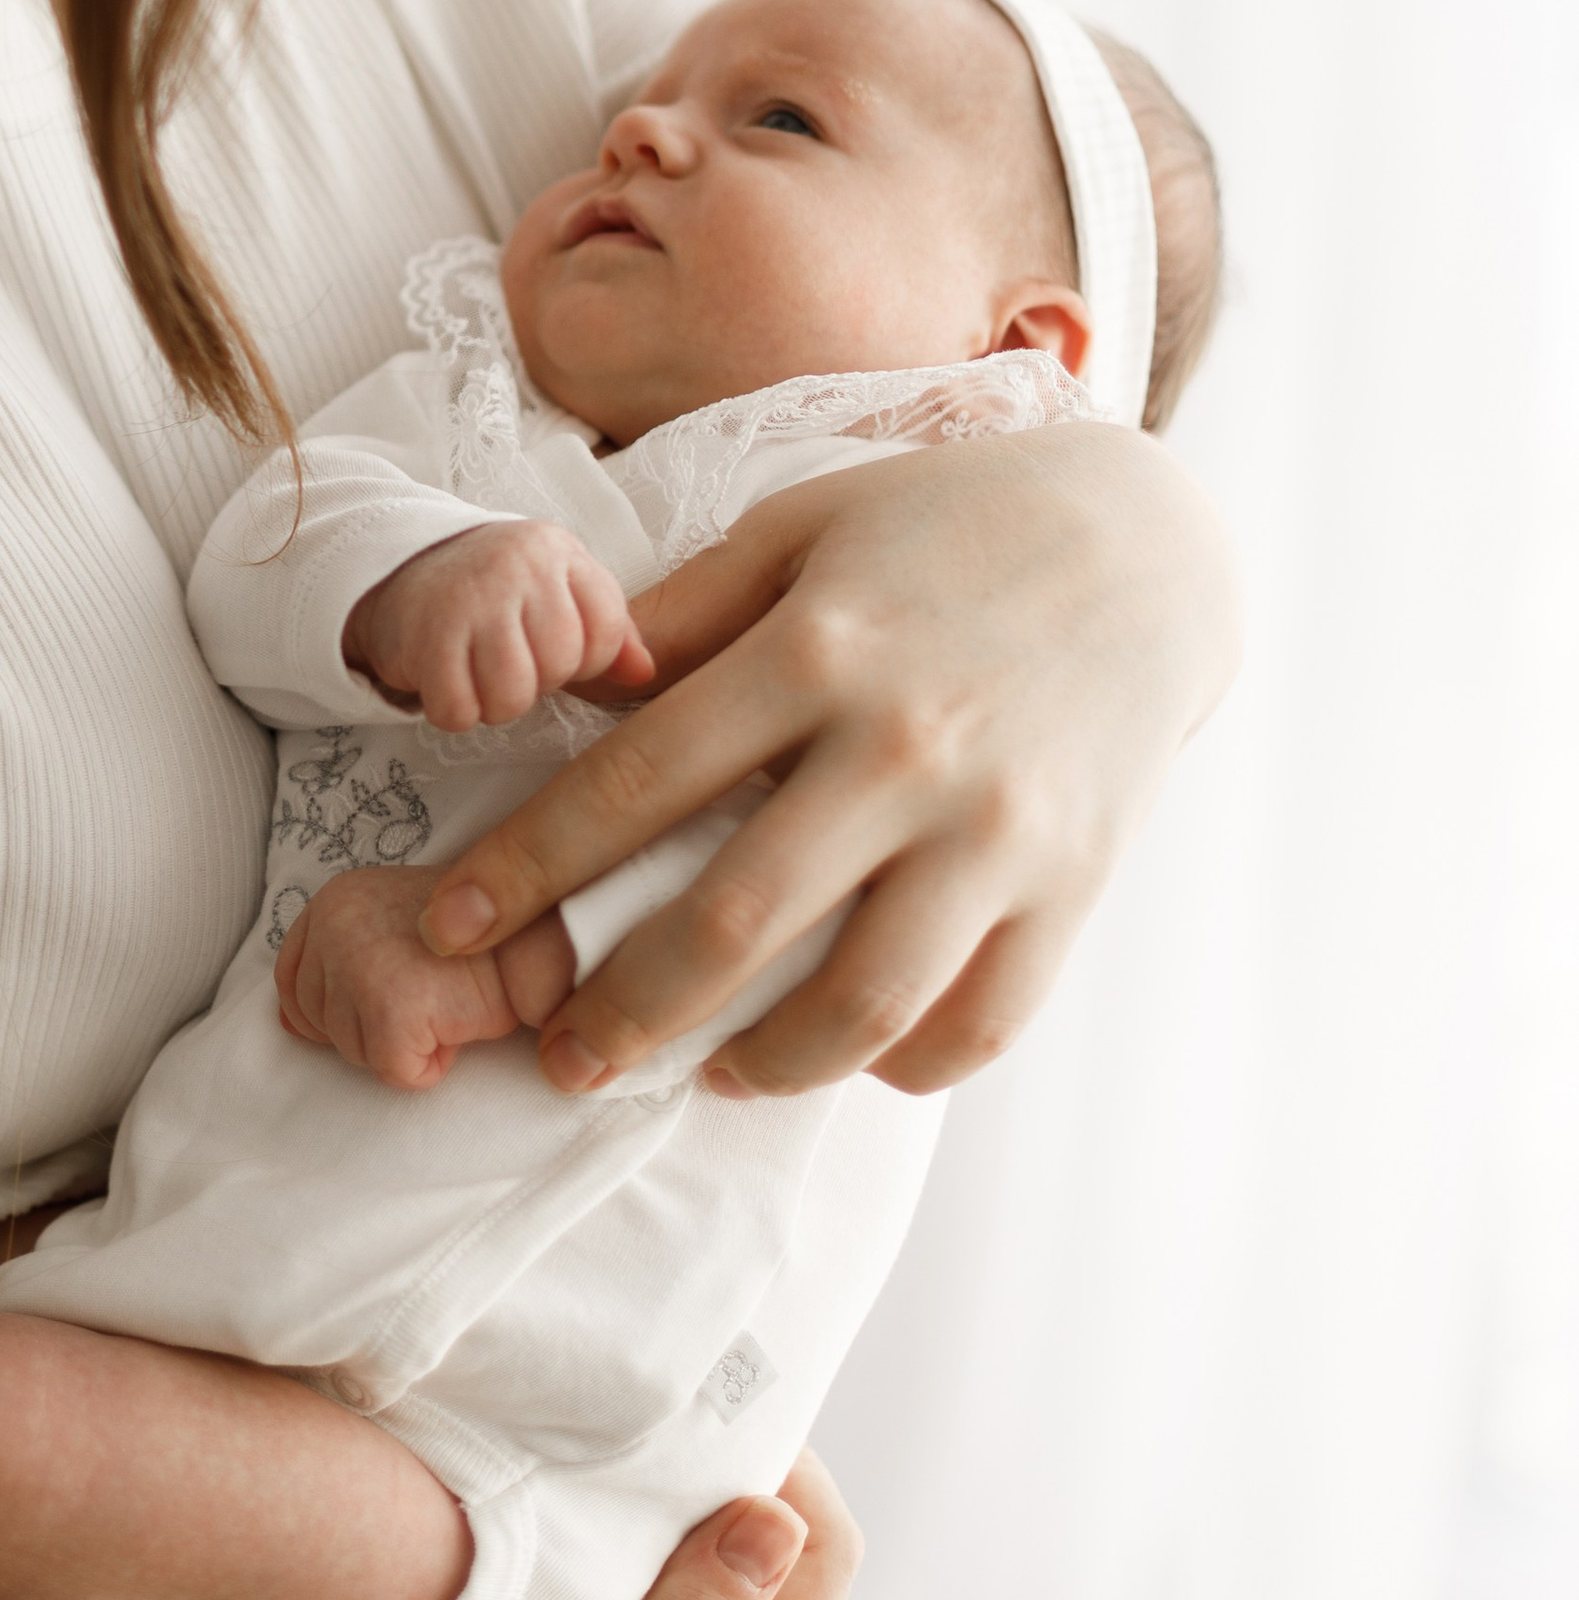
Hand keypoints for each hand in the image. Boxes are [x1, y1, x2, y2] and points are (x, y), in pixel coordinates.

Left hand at [275, 864, 577, 1087]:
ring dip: (403, 1045)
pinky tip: (460, 1024)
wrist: (547, 939)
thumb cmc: (481, 940)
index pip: (291, 979)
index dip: (334, 1009)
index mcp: (336, 898)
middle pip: (314, 1019)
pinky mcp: (392, 1008)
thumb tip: (288, 1024)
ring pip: (352, 1051)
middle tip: (428, 1000)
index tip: (382, 1006)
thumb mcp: (394, 932)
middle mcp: (336, 921)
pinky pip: (395, 1072)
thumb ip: (341, 962)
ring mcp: (359, 962)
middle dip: (368, 1029)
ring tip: (447, 1003)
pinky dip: (431, 1065)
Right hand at [332, 1454, 859, 1599]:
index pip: (823, 1548)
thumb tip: (779, 1519)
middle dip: (734, 1464)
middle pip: (785, 1540)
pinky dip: (646, 1519)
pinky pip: (676, 1566)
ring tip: (621, 1442)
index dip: (785, 1465)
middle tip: (657, 1406)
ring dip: (685, 1489)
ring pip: (727, 1546)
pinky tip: (592, 1494)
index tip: (705, 1405)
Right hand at [342, 522, 656, 728]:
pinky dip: (454, 712)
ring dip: (495, 704)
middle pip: (559, 666)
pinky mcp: (426, 635)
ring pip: (511, 696)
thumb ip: (608, 629)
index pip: (607, 631)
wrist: (401, 568)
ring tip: (479, 674)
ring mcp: (470, 598)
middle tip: (508, 660)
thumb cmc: (496, 589)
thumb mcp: (556, 588)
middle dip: (537, 682)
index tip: (552, 649)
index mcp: (557, 552)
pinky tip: (447, 680)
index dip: (586, 661)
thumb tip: (645, 674)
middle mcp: (516, 566)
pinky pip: (460, 710)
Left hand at [417, 420, 1238, 1097]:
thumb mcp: (800, 528)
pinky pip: (976, 1023)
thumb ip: (685, 614)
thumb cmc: (944, 527)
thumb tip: (574, 689)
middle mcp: (903, 748)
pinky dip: (900, 1066)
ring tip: (702, 1072)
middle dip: (623, 1009)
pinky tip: (840, 1056)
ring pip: (859, 1004)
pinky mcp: (1072, 885)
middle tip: (562, 1057)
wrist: (1146, 545)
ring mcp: (997, 828)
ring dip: (761, 1064)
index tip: (453, 923)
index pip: (639, 780)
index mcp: (817, 649)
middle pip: (733, 923)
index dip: (531, 865)